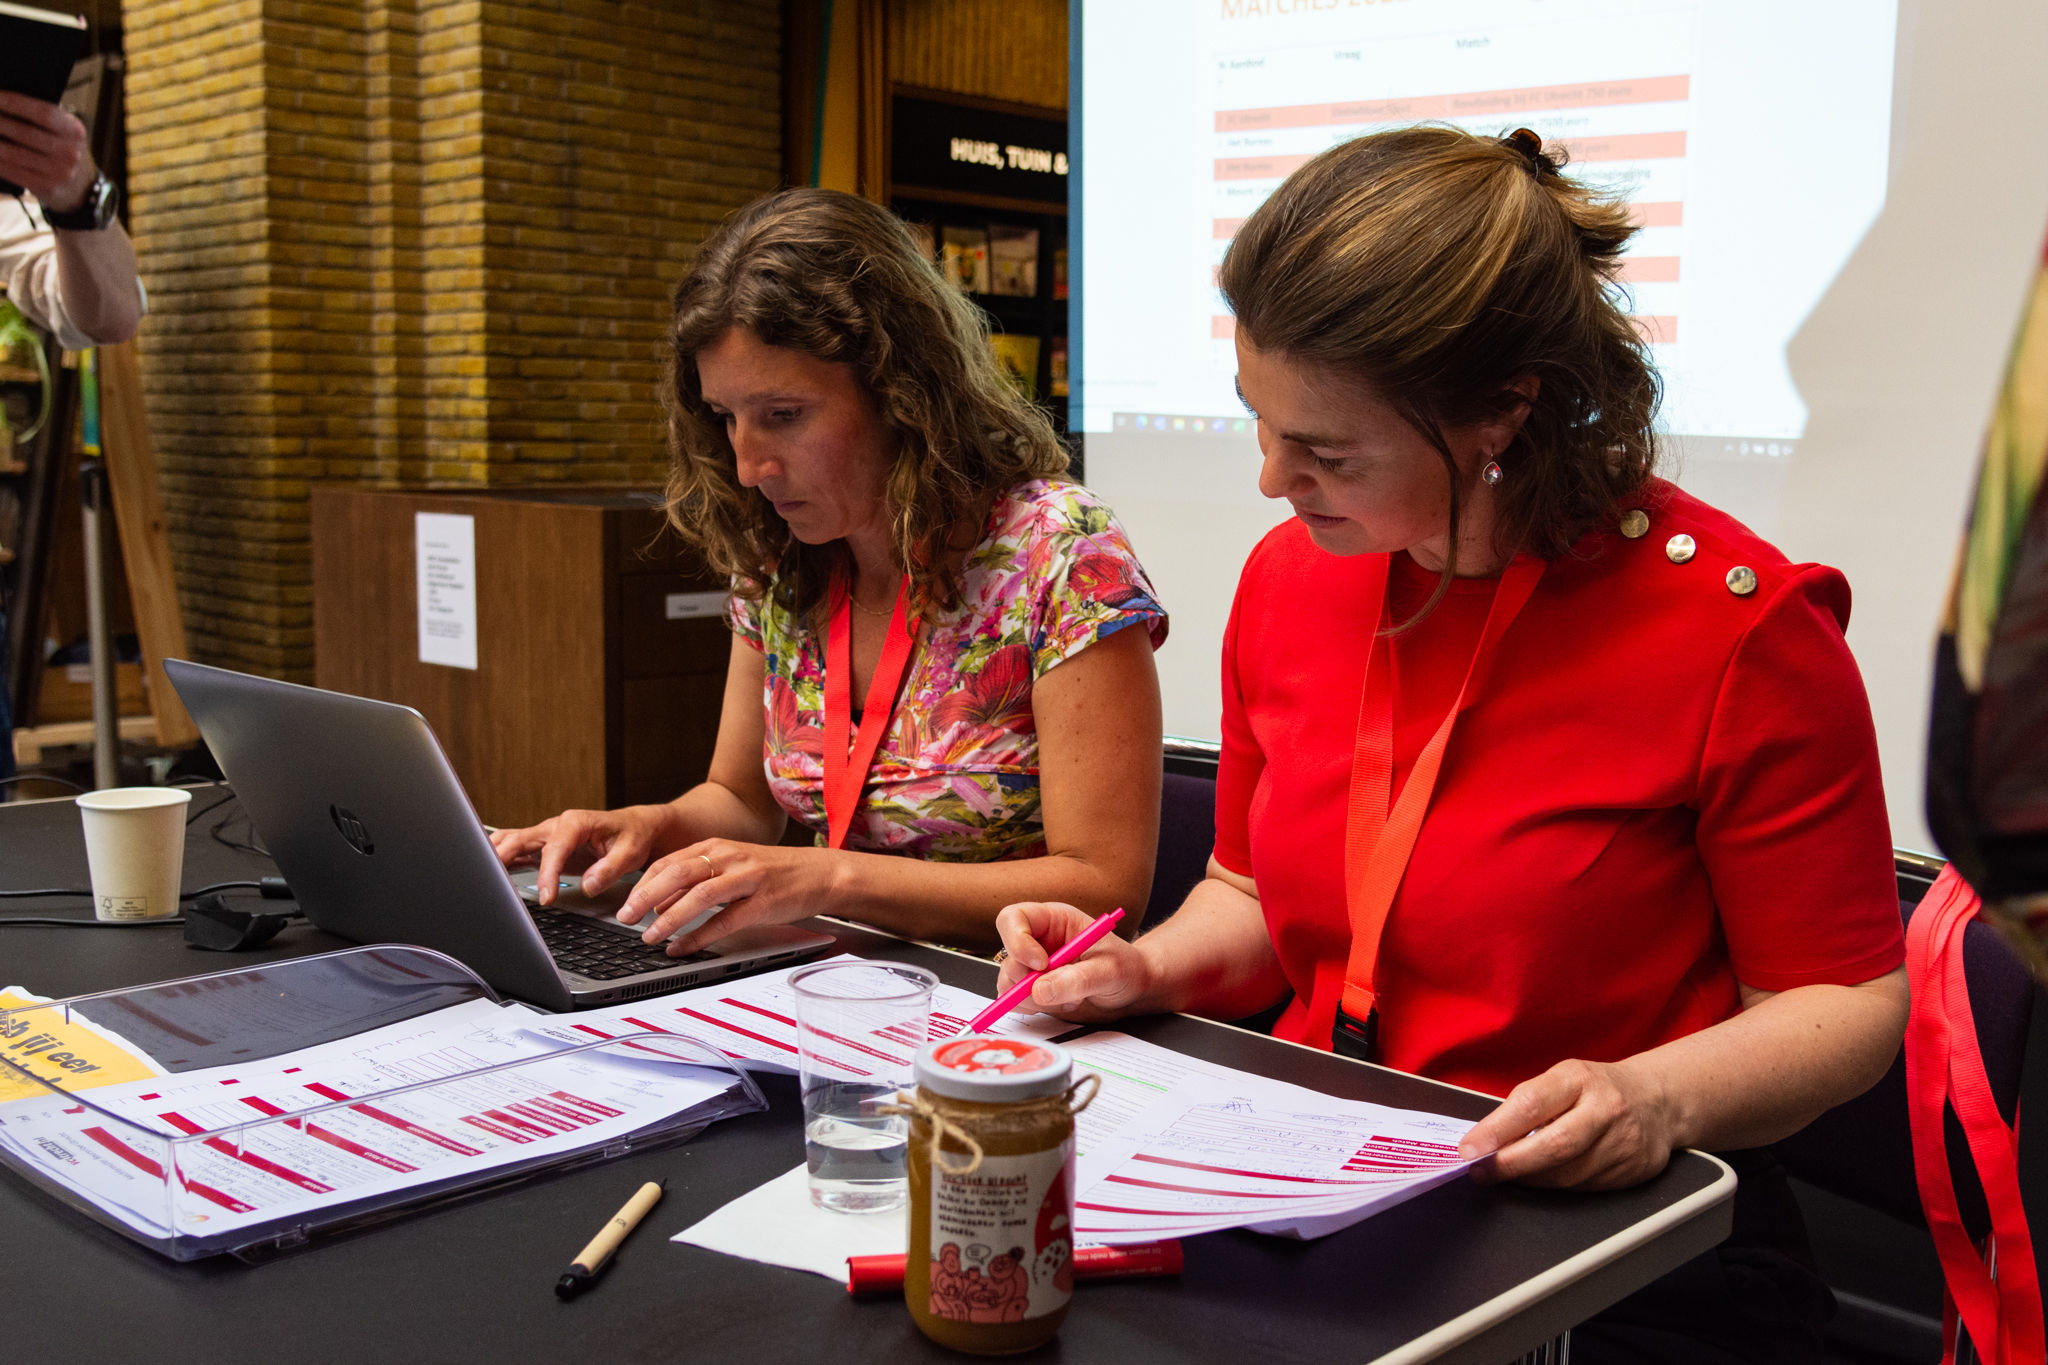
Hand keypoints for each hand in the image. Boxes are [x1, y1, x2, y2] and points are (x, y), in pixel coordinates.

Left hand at [0, 92, 93, 211]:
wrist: (81, 189)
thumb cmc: (62, 150)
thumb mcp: (64, 132)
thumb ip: (42, 118)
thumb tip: (4, 103)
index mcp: (75, 132)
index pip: (43, 113)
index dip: (16, 104)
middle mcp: (70, 153)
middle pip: (25, 133)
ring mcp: (59, 173)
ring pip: (13, 153)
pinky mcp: (46, 187)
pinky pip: (11, 171)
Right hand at [487, 805, 674, 905]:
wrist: (634, 828)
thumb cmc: (632, 836)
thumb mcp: (630, 853)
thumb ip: (609, 869)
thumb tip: (588, 885)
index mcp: (575, 822)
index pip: (554, 849)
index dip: (548, 874)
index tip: (547, 897)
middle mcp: (556, 826)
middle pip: (520, 839)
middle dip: (501, 857)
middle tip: (488, 881)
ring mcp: (546, 835)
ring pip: (511, 841)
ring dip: (493, 855)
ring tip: (476, 874)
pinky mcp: (543, 846)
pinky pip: (516, 851)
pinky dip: (500, 860)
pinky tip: (486, 872)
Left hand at [616, 840, 838, 953]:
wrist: (822, 874)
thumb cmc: (774, 873)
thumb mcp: (732, 866)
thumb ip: (697, 879)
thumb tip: (658, 903)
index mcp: (718, 846)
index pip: (669, 862)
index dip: (642, 884)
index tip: (624, 903)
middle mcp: (731, 857)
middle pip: (679, 873)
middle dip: (646, 897)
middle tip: (625, 918)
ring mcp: (748, 879)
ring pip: (700, 895)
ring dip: (669, 918)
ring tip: (650, 937)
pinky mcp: (764, 903)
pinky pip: (725, 920)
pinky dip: (699, 936)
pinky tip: (683, 948)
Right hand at [991, 902, 1151, 1022]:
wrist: (1134, 991)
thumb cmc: (1128, 969)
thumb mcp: (1110, 971)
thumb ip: (1077, 979)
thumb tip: (1040, 990)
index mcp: (1054, 920)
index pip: (1015, 918)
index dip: (1018, 940)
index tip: (1041, 964)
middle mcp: (1038, 940)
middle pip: (1007, 955)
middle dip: (1026, 979)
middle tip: (1054, 990)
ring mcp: (1033, 967)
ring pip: (1008, 981)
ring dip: (1033, 997)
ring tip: (1070, 997)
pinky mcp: (1033, 990)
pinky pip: (1015, 1000)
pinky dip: (1034, 1008)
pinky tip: (1064, 1003)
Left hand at [1456, 1057, 1679, 1190]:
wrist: (1659, 1101)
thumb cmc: (1595, 1089)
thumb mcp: (1562, 1079)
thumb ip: (1528, 1105)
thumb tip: (1486, 1139)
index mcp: (1579, 1078)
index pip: (1531, 1104)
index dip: (1496, 1130)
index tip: (1469, 1148)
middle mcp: (1606, 1109)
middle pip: (1554, 1146)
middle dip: (1510, 1164)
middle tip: (1481, 1171)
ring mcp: (1624, 1142)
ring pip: (1568, 1175)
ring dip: (1531, 1179)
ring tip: (1509, 1173)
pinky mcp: (1633, 1170)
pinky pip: (1585, 1187)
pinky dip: (1558, 1185)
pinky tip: (1546, 1176)